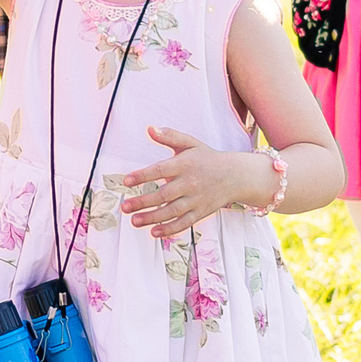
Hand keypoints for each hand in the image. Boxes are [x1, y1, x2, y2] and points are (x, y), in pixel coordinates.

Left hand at [121, 127, 278, 236]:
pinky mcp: (201, 212)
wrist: (235, 176)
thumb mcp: (190, 143)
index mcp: (185, 164)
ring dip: (152, 218)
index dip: (143, 175)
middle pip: (164, 194)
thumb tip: (149, 129)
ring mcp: (196, 199)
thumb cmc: (207, 158)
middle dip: (143, 202)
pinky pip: (184, 223)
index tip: (126, 181)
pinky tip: (154, 232)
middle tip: (125, 207)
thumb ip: (169, 136)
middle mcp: (190, 183)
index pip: (160, 170)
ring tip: (134, 221)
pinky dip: (170, 229)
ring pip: (172, 211)